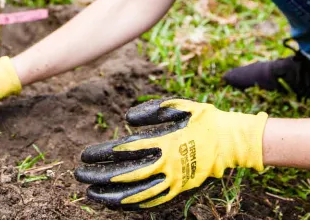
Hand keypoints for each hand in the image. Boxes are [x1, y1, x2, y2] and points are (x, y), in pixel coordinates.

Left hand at [75, 98, 267, 209]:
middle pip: (126, 177)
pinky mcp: (180, 189)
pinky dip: (134, 204)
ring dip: (112, 196)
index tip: (85, 155)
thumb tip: (126, 120)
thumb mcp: (177, 106)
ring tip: (92, 195)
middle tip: (79, 176)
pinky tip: (119, 203)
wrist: (231, 140)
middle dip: (100, 177)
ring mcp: (174, 181)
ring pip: (137, 195)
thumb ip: (151, 111)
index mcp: (165, 144)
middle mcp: (167, 166)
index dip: (102, 154)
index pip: (125, 152)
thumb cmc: (201, 119)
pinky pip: (153, 201)